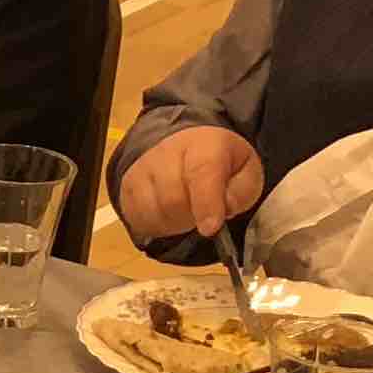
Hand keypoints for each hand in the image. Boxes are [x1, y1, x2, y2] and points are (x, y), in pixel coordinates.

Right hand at [116, 125, 264, 243]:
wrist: (185, 147)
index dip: (206, 203)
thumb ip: (242, 192)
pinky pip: (139, 217)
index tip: (210, 228)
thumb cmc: (219, 163)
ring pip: (155, 212)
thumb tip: (224, 209)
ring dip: (175, 222)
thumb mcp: (246, 172)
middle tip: (205, 212)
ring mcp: (142, 168)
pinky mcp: (127, 185)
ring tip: (188, 210)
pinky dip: (158, 224)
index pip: (201, 173)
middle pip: (174, 199)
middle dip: (192, 216)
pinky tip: (171, 213)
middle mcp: (167, 151)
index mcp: (205, 144)